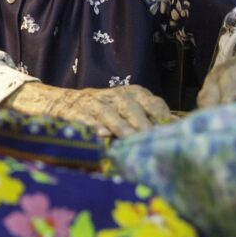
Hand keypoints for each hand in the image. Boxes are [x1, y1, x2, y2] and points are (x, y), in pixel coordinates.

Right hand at [5, 82, 172, 137]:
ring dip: (120, 128)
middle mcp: (113, 95)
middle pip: (131, 107)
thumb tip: (177, 128)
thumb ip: (150, 119)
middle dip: (143, 125)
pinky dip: (92, 126)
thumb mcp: (126, 110)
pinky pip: (83, 118)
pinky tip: (100, 136)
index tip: (173, 134)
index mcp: (132, 93)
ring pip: (109, 113)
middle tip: (153, 142)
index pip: (153, 102)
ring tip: (130, 142)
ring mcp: (92, 102)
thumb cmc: (100, 111)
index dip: (163, 118)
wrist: (58, 102)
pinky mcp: (72, 111)